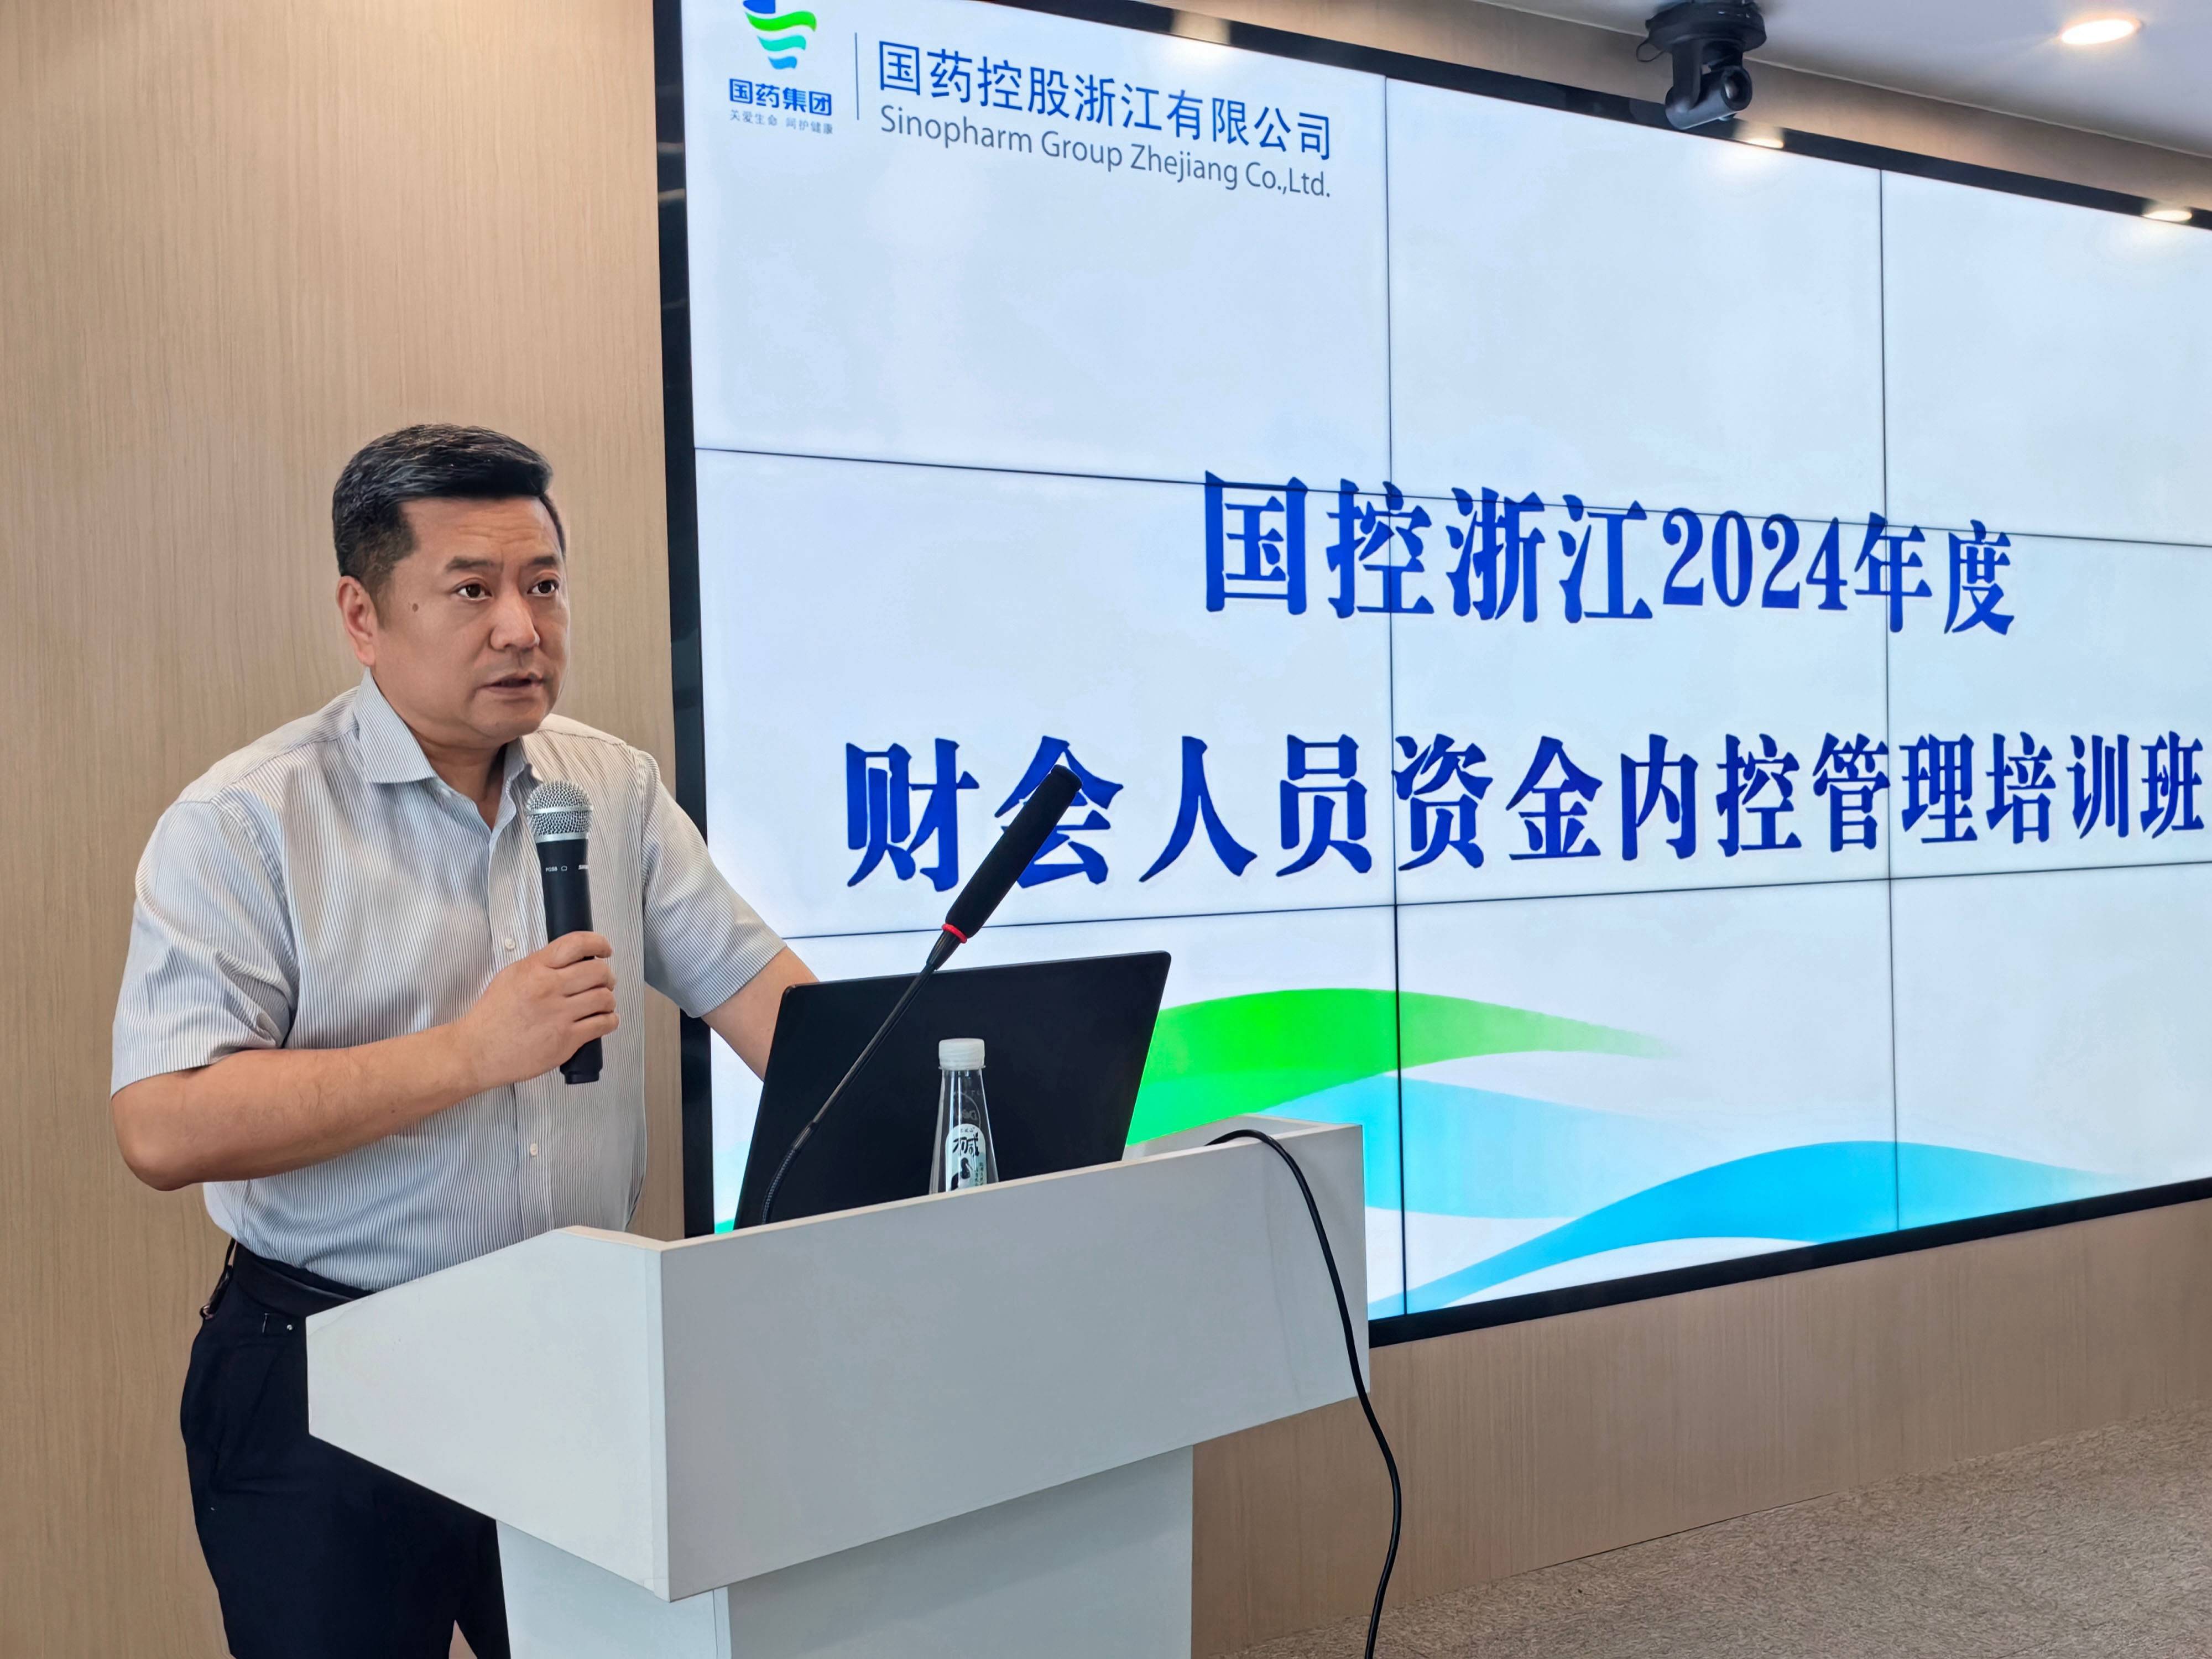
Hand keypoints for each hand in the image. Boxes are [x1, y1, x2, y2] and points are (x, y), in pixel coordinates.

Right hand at [454, 932, 617, 1090]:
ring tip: (602, 1003)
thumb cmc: (492, 1017)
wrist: (478, 1051)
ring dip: (608, 999)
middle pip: (598, 971)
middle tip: (604, 981)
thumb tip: (569, 960)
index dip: (598, 943)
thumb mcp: (510, 977)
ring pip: (604, 998)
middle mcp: (548, 989)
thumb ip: (540, 965)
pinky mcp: (567, 1040)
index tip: (605, 949)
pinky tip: (604, 1020)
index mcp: (534, 969)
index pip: (576, 944)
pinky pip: (603, 1024)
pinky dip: (610, 1020)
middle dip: (607, 975)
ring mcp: (559, 1015)